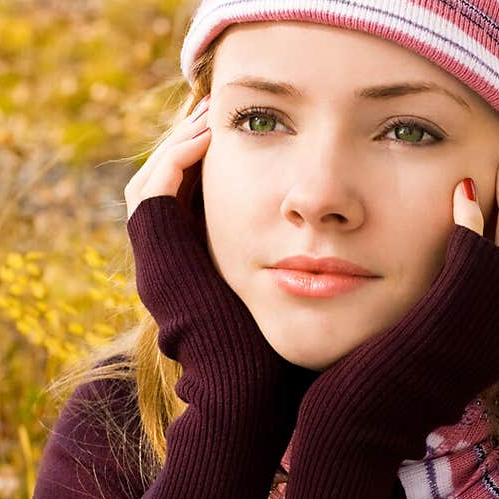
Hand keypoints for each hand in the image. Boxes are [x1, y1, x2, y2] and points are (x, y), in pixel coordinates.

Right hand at [124, 95, 317, 420]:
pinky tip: (210, 135)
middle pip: (170, 182)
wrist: (251, 391)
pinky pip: (151, 193)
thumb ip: (305, 262)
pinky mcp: (156, 258)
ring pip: (154, 180)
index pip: (196, 196)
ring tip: (215, 112)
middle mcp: (172, 262)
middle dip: (194, 140)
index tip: (252, 127)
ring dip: (183, 141)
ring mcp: (158, 260)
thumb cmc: (283, 352)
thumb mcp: (297, 296)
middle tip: (222, 107)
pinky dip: (175, 159)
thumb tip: (346, 225)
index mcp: (201, 268)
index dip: (214, 159)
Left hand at [281, 147, 498, 498]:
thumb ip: (438, 310)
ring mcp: (483, 335)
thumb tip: (437, 277)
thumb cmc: (372, 388)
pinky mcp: (451, 325)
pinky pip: (478, 263)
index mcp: (498, 342)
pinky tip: (463, 189)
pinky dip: (476, 222)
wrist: (355, 430)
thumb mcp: (419, 344)